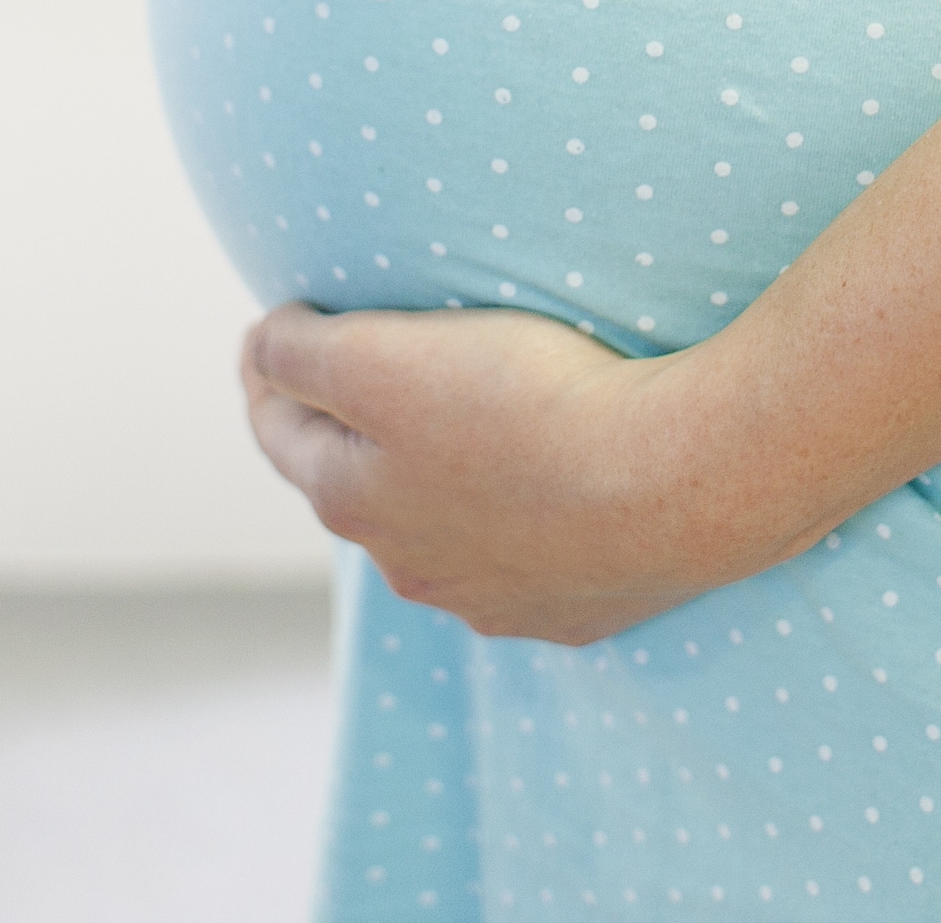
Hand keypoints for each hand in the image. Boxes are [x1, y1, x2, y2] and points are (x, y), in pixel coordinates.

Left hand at [241, 303, 811, 644]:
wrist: (681, 481)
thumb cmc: (528, 407)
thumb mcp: (382, 357)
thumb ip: (300, 353)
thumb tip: (259, 350)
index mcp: (353, 503)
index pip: (281, 431)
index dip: (269, 372)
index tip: (271, 331)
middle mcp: (413, 568)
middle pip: (360, 488)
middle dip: (353, 432)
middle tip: (365, 372)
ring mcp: (498, 599)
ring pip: (446, 531)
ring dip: (442, 483)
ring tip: (468, 426)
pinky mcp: (579, 610)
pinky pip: (532, 558)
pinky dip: (524, 520)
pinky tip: (553, 487)